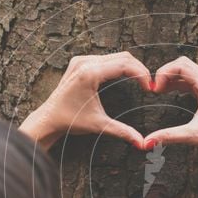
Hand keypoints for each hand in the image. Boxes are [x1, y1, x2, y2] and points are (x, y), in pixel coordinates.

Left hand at [20, 51, 151, 149]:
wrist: (48, 118)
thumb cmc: (69, 120)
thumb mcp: (99, 125)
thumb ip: (122, 131)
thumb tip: (142, 142)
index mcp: (90, 73)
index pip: (124, 65)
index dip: (141, 74)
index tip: (149, 87)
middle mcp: (85, 62)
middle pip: (122, 57)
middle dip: (138, 69)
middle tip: (148, 85)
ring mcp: (81, 60)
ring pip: (115, 55)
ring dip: (129, 66)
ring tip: (139, 81)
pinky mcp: (79, 62)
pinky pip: (105, 58)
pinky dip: (117, 65)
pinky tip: (123, 77)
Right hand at [142, 57, 197, 159]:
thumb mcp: (193, 135)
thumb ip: (169, 136)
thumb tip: (147, 142)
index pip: (181, 65)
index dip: (164, 73)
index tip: (154, 89)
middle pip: (184, 64)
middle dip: (166, 73)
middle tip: (154, 89)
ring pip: (188, 73)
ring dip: (171, 78)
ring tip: (158, 91)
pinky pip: (192, 82)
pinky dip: (179, 84)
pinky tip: (169, 92)